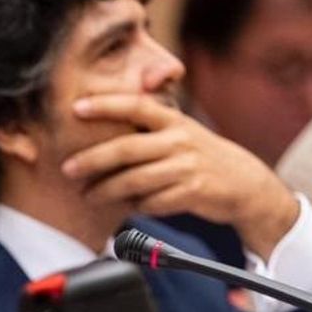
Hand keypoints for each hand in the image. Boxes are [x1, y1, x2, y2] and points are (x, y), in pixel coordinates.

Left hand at [66, 94, 299, 258]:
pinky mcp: (191, 193)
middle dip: (92, 160)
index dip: (105, 104)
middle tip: (68, 168)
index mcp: (173, 120)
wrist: (244, 183)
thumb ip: (150, 124)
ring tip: (88, 195)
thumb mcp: (181, 130)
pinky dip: (134, 206)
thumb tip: (104, 118)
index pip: (135, 106)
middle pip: (126, 149)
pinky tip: (125, 206)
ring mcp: (186, 168)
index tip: (76, 107)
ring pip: (134, 181)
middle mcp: (179, 141)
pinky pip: (151, 203)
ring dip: (106, 191)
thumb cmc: (201, 155)